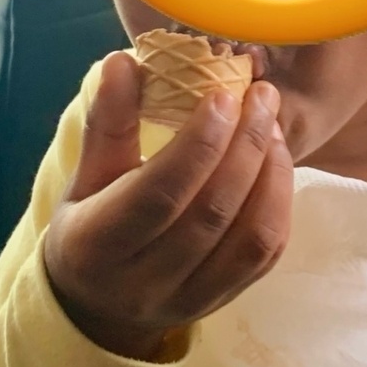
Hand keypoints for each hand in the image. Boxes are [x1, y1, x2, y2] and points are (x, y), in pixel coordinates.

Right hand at [43, 52, 292, 360]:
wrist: (97, 305)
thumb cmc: (90, 224)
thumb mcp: (86, 176)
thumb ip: (108, 122)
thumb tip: (124, 61)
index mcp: (98, 245)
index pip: (158, 195)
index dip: (197, 145)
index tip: (223, 96)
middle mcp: (143, 282)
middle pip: (210, 214)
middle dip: (244, 147)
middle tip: (261, 95)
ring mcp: (188, 299)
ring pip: (248, 240)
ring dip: (270, 173)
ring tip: (271, 125)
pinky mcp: (223, 302)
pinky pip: (264, 256)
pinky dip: (279, 203)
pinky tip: (277, 161)